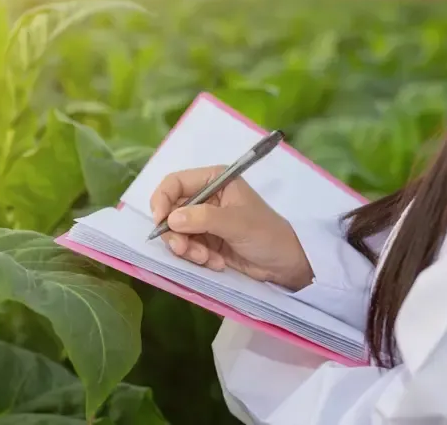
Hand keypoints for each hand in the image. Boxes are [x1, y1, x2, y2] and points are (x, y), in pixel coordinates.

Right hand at [149, 165, 313, 290]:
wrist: (286, 265)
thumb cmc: (267, 234)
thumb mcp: (236, 223)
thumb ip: (203, 218)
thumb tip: (170, 219)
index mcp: (213, 180)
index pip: (174, 183)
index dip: (162, 200)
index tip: (160, 222)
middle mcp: (205, 197)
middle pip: (170, 210)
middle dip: (175, 232)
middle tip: (184, 250)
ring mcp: (203, 220)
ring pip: (175, 232)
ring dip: (186, 248)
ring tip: (206, 259)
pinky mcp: (205, 240)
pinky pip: (186, 247)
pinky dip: (196, 257)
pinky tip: (215, 263)